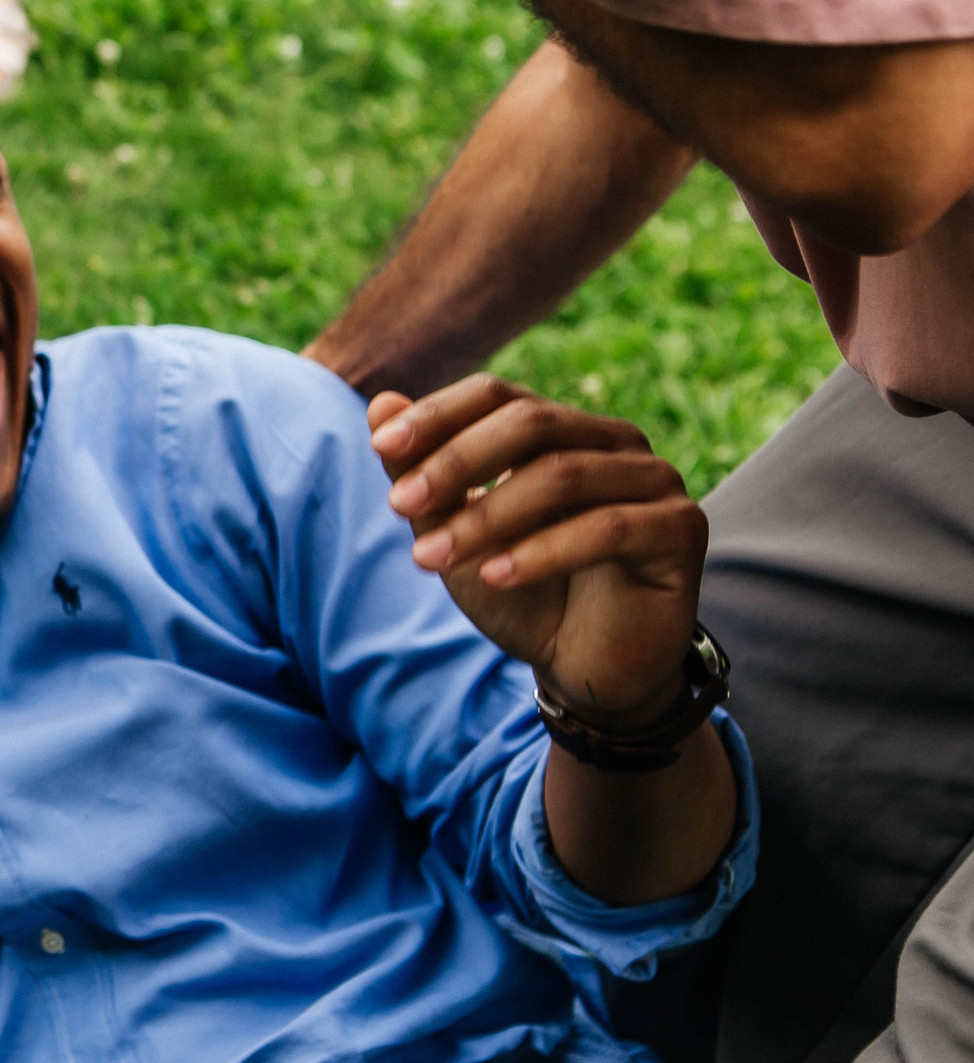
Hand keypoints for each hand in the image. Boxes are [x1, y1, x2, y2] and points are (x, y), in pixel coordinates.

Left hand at [369, 375, 704, 726]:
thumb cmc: (521, 595)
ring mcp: (654, 480)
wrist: (584, 668)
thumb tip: (382, 404)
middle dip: (456, 461)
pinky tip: (494, 576)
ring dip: (486, 515)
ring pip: (563, 475)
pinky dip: (542, 551)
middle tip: (399, 504)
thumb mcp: (456, 535)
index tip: (383, 446)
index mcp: (562, 430)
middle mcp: (613, 442)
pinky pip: (608, 527)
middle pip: (531, 423)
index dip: (439, 414)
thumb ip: (423, 474)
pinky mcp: (681, 529)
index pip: (499, 395)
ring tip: (429, 557)